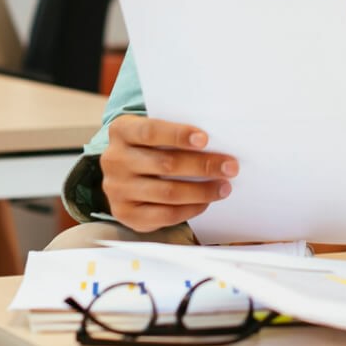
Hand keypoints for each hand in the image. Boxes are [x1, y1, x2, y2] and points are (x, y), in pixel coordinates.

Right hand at [100, 115, 238, 232]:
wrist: (125, 175)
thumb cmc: (151, 147)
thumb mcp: (155, 132)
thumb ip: (176, 134)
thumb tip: (220, 141)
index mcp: (121, 131)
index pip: (150, 132)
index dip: (178, 135)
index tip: (205, 139)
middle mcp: (115, 159)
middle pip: (165, 164)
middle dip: (203, 165)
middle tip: (230, 166)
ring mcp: (117, 189)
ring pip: (167, 192)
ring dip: (202, 190)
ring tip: (224, 186)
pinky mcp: (125, 213)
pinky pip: (164, 215)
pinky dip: (190, 209)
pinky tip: (206, 202)